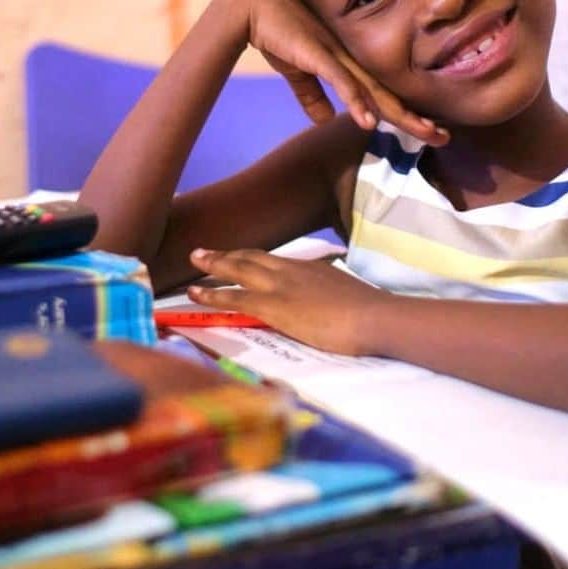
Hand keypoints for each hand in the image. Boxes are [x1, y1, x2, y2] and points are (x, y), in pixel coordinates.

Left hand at [186, 247, 384, 355]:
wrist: (374, 316)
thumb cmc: (369, 312)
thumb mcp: (348, 294)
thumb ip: (334, 292)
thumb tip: (335, 293)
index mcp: (311, 268)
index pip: (274, 260)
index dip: (252, 258)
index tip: (239, 256)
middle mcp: (291, 270)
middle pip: (251, 257)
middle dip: (226, 255)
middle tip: (202, 252)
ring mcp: (280, 286)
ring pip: (238, 271)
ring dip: (214, 266)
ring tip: (194, 261)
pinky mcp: (273, 305)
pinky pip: (234, 297)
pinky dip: (212, 294)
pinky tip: (195, 293)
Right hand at [222, 0, 447, 145]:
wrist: (254, 7)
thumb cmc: (278, 34)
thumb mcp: (297, 73)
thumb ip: (312, 96)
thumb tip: (326, 120)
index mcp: (348, 65)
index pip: (382, 95)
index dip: (405, 114)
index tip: (428, 132)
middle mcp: (350, 60)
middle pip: (388, 95)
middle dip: (416, 118)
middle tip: (443, 137)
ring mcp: (337, 55)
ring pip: (374, 91)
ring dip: (399, 114)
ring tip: (423, 132)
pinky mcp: (317, 54)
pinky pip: (341, 80)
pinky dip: (355, 101)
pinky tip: (368, 122)